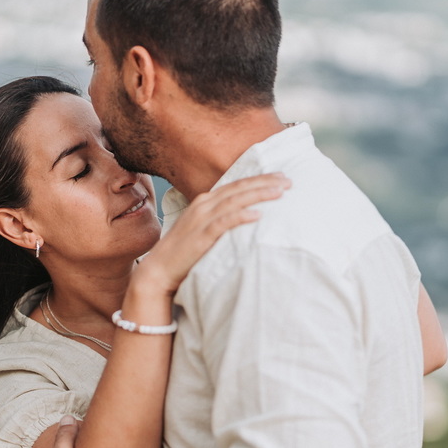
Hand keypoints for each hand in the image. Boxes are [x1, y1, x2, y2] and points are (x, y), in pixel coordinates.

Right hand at [135, 172, 289, 295]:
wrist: (159, 269)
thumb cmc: (184, 252)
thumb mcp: (203, 229)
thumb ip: (221, 219)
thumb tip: (246, 218)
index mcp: (205, 201)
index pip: (237, 185)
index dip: (259, 179)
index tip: (280, 177)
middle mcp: (204, 205)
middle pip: (239, 189)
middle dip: (265, 182)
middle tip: (288, 180)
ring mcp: (201, 220)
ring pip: (234, 201)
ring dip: (258, 195)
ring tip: (279, 192)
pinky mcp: (201, 236)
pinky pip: (224, 223)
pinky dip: (241, 216)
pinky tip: (257, 214)